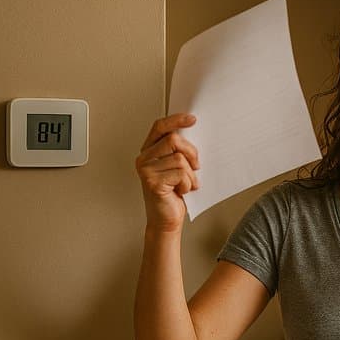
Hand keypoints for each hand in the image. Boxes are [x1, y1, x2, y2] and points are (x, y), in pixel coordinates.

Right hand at [135, 113, 198, 231]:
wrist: (167, 221)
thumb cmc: (173, 195)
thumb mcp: (177, 168)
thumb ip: (178, 151)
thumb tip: (193, 132)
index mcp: (149, 151)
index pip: (160, 127)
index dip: (176, 120)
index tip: (192, 119)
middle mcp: (144, 158)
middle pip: (174, 140)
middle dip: (191, 153)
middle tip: (196, 168)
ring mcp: (146, 170)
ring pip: (180, 158)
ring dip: (190, 174)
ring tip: (186, 184)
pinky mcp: (152, 182)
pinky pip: (180, 173)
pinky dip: (188, 183)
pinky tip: (182, 191)